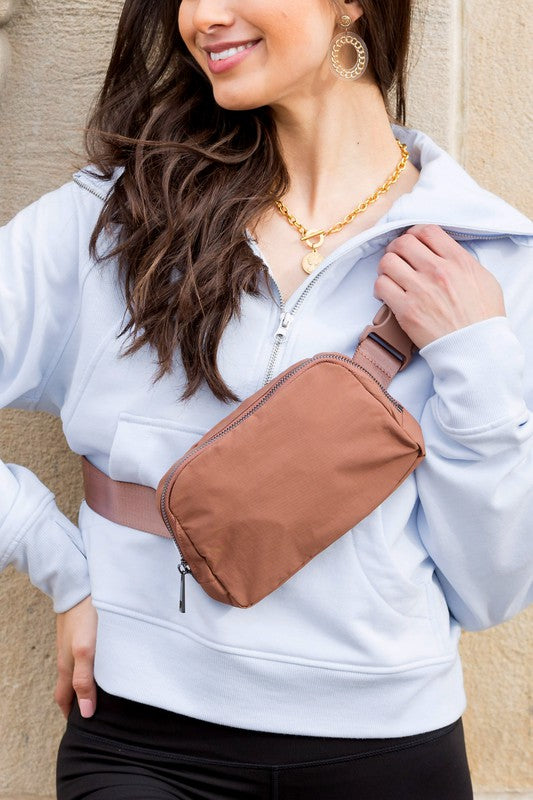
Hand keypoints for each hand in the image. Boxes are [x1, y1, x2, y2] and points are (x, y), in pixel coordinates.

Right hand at [54, 594, 97, 719]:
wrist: (78, 586)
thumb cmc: (84, 619)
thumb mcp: (85, 652)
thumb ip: (84, 680)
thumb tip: (85, 712)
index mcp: (67, 668)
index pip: (65, 700)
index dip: (71, 714)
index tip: (83, 728)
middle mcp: (68, 658)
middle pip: (71, 687)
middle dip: (78, 702)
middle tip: (95, 713)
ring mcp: (73, 645)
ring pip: (78, 671)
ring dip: (87, 683)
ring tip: (103, 692)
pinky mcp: (81, 633)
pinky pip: (84, 657)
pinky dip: (92, 667)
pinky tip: (105, 664)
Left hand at [374, 224, 505, 348]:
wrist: (475, 347)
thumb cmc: (482, 317)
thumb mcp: (483, 279)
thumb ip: (461, 261)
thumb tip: (441, 252)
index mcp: (458, 260)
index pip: (427, 231)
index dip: (414, 233)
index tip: (412, 242)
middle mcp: (437, 271)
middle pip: (403, 243)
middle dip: (396, 248)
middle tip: (397, 259)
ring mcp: (420, 290)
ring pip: (388, 262)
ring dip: (386, 267)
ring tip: (391, 277)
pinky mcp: (406, 310)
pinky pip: (381, 285)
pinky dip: (380, 287)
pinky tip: (387, 294)